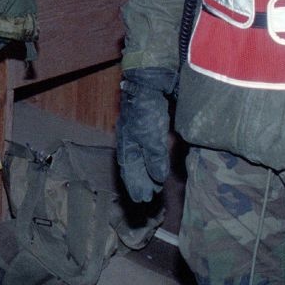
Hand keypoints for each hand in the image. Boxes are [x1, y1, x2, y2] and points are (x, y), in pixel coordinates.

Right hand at [116, 67, 175, 202]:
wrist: (147, 84)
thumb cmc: (147, 111)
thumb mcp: (152, 136)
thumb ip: (154, 158)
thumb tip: (157, 179)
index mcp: (127, 144)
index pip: (130, 171)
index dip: (136, 185)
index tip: (142, 199)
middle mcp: (129, 141)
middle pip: (132, 167)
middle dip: (139, 182)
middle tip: (146, 198)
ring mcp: (136, 133)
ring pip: (138, 159)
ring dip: (144, 174)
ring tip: (152, 185)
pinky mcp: (146, 127)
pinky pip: (145, 151)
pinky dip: (148, 161)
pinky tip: (154, 164)